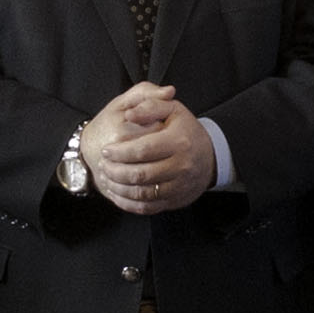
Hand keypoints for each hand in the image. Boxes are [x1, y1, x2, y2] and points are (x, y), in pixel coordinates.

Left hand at [84, 83, 214, 214]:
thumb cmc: (186, 131)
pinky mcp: (175, 200)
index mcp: (179, 142)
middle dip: (116, 171)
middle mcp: (181, 166)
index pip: (143, 150)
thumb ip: (150, 105)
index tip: (106, 150)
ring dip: (119, 188)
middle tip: (103, 165)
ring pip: (142, 194)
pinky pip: (148, 208)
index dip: (120, 152)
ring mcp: (179, 186)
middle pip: (141, 174)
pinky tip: (117, 194)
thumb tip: (130, 114)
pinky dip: (128, 204)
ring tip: (106, 178)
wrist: (210, 157)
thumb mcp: (173, 110)